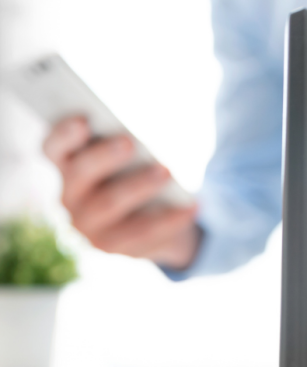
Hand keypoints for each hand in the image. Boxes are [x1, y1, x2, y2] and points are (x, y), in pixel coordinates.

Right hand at [43, 116, 199, 268]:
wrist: (161, 219)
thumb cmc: (142, 172)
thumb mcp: (135, 157)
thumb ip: (130, 145)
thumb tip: (146, 139)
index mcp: (68, 165)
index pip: (54, 148)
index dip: (64, 135)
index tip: (82, 120)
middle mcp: (70, 196)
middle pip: (82, 173)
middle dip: (105, 156)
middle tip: (129, 141)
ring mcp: (87, 224)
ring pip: (110, 202)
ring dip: (139, 185)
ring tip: (166, 170)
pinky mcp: (111, 246)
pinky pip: (143, 231)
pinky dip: (170, 217)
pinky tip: (192, 206)